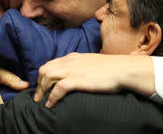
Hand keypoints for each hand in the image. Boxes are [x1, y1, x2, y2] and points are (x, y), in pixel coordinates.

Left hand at [33, 53, 154, 107]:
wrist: (123, 69)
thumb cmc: (112, 69)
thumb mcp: (92, 63)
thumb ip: (83, 66)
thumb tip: (80, 75)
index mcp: (73, 57)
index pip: (51, 63)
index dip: (45, 75)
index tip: (44, 85)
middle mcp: (70, 61)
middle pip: (45, 69)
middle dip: (39, 82)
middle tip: (39, 95)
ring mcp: (73, 69)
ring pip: (47, 76)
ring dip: (42, 90)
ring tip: (41, 101)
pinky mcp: (77, 80)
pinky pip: (57, 88)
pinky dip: (51, 97)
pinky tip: (50, 105)